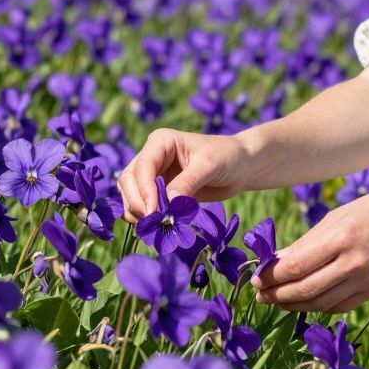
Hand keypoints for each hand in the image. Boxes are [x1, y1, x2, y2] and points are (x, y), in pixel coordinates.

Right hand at [116, 128, 252, 224]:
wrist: (240, 167)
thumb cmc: (227, 157)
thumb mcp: (210, 166)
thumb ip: (188, 183)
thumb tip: (167, 205)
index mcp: (161, 142)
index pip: (142, 167)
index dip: (144, 190)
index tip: (154, 212)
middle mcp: (152, 156)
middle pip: (128, 180)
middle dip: (137, 202)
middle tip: (155, 222)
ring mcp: (153, 175)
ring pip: (129, 194)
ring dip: (137, 212)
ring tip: (156, 226)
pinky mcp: (158, 191)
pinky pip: (140, 204)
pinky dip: (143, 217)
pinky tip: (156, 226)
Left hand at [252, 187, 368, 314]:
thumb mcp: (334, 217)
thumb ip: (304, 243)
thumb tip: (274, 263)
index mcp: (341, 237)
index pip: (297, 266)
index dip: (272, 276)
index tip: (256, 279)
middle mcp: (354, 262)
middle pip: (305, 289)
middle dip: (277, 295)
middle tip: (259, 295)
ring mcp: (366, 280)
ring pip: (320, 303)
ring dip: (293, 305)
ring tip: (277, 300)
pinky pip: (338, 306)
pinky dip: (316, 307)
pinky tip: (303, 302)